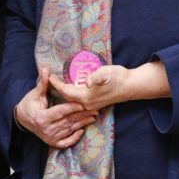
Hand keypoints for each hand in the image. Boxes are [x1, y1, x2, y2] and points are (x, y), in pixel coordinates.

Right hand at [14, 67, 97, 148]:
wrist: (22, 119)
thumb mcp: (35, 94)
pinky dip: (74, 138)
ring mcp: (50, 138)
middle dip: (81, 115)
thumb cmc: (29, 104)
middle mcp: (46, 130)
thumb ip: (43, 83)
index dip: (71, 108)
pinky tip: (82, 130)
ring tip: (93, 116)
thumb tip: (46, 69)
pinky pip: (66, 142)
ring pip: (69, 130)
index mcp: (41, 118)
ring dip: (82, 124)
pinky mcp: (52, 142)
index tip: (82, 104)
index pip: (60, 112)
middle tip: (94, 109)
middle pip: (67, 121)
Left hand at [48, 61, 169, 111]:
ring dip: (63, 93)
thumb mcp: (107, 73)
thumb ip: (97, 77)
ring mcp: (91, 105)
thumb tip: (88, 82)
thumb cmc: (118, 77)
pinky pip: (78, 101)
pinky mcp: (95, 104)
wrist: (131, 86)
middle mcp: (87, 104)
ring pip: (72, 101)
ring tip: (55, 85)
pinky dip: (71, 96)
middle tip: (47, 80)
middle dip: (56, 89)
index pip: (65, 91)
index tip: (47, 76)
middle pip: (66, 98)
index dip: (55, 84)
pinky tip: (69, 90)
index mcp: (86, 97)